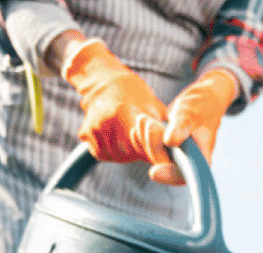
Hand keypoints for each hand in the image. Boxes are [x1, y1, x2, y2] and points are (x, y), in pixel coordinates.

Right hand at [63, 39, 170, 166]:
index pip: (143, 144)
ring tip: (128, 137)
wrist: (104, 82)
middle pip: (130, 154)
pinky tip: (116, 138)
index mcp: (127, 111)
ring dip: (126, 154)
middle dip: (139, 153)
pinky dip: (111, 152)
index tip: (162, 159)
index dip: (154, 153)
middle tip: (142, 142)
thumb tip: (177, 147)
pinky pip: (102, 155)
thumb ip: (163, 126)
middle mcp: (109, 120)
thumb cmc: (135, 95)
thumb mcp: (153, 105)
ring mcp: (95, 127)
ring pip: (116, 157)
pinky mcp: (85, 134)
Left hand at [150, 68, 238, 185]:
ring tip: (143, 118)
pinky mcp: (165, 149)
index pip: (184, 176)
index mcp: (199, 159)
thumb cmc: (200, 107)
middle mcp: (187, 162)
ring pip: (153, 155)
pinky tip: (140, 123)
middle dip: (152, 144)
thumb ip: (180, 127)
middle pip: (163, 164)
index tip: (153, 172)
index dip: (169, 176)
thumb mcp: (190, 114)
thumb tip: (170, 142)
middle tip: (147, 121)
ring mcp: (175, 156)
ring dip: (144, 137)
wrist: (201, 100)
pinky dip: (142, 137)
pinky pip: (149, 148)